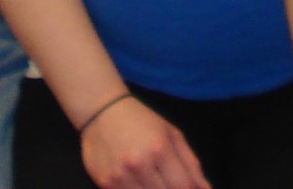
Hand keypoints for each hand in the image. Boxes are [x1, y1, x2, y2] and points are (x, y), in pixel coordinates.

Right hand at [81, 93, 209, 188]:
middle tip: (169, 181)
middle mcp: (139, 164)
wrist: (101, 111)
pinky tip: (137, 181)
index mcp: (160, 149)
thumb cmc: (142, 121)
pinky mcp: (105, 184)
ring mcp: (120, 176)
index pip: (183, 186)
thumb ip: (191, 164)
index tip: (187, 188)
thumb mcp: (172, 134)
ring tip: (153, 179)